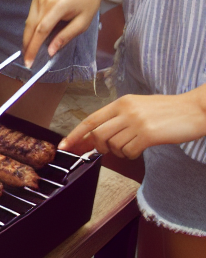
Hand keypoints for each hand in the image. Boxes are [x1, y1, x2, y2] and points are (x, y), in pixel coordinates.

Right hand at [22, 0, 108, 65]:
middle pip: (31, 27)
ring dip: (28, 38)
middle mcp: (45, 1)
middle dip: (27, 45)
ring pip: (28, 23)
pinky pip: (31, 17)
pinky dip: (30, 29)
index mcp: (58, 7)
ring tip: (29, 51)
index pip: (42, 30)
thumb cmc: (87, 5)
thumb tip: (50, 52)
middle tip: (26, 60)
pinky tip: (34, 37)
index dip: (34, 47)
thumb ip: (65, 37)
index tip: (29, 61)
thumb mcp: (82, 24)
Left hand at [59, 91, 205, 158]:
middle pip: (98, 134)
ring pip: (112, 144)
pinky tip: (139, 149)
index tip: (65, 145)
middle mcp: (125, 110)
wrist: (194, 110)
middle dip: (98, 147)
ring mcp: (136, 122)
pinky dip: (130, 155)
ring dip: (119, 152)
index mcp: (121, 103)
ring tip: (131, 147)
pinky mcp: (148, 134)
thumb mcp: (139, 108)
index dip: (75, 134)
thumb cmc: (168, 112)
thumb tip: (99, 136)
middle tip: (106, 151)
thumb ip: (120, 119)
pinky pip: (128, 151)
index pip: (90, 119)